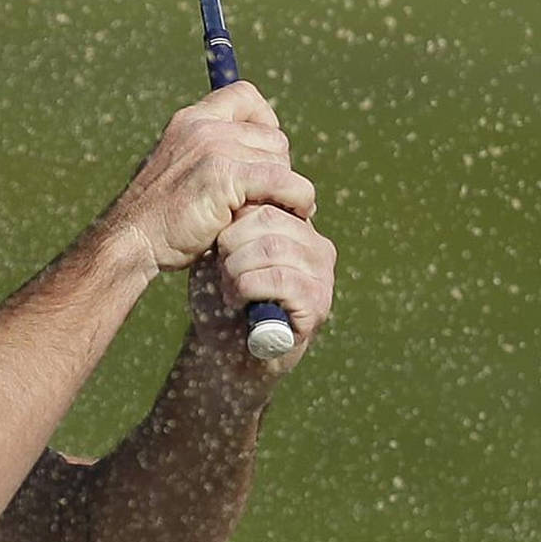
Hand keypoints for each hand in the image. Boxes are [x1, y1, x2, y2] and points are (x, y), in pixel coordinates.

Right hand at [106, 82, 316, 276]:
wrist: (133, 240)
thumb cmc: (159, 218)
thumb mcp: (180, 171)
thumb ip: (209, 155)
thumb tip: (258, 156)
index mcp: (189, 121)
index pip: (245, 96)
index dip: (264, 120)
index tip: (263, 153)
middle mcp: (202, 126)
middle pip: (272, 135)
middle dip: (277, 166)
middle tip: (267, 196)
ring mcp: (212, 148)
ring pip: (281, 159)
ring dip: (286, 188)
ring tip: (274, 209)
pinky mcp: (225, 175)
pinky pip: (285, 182)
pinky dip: (297, 199)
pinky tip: (293, 213)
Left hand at [190, 203, 336, 369]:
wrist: (227, 347)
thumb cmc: (222, 293)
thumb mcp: (221, 251)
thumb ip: (234, 222)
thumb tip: (237, 194)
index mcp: (296, 227)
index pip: (266, 197)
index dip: (232, 219)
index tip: (218, 245)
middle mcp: (316, 246)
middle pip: (267, 219)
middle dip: (231, 244)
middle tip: (221, 268)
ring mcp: (322, 275)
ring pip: (272, 247)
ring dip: (236, 269)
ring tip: (228, 287)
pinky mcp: (318, 303)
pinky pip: (280, 279)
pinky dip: (247, 287)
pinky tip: (237, 300)